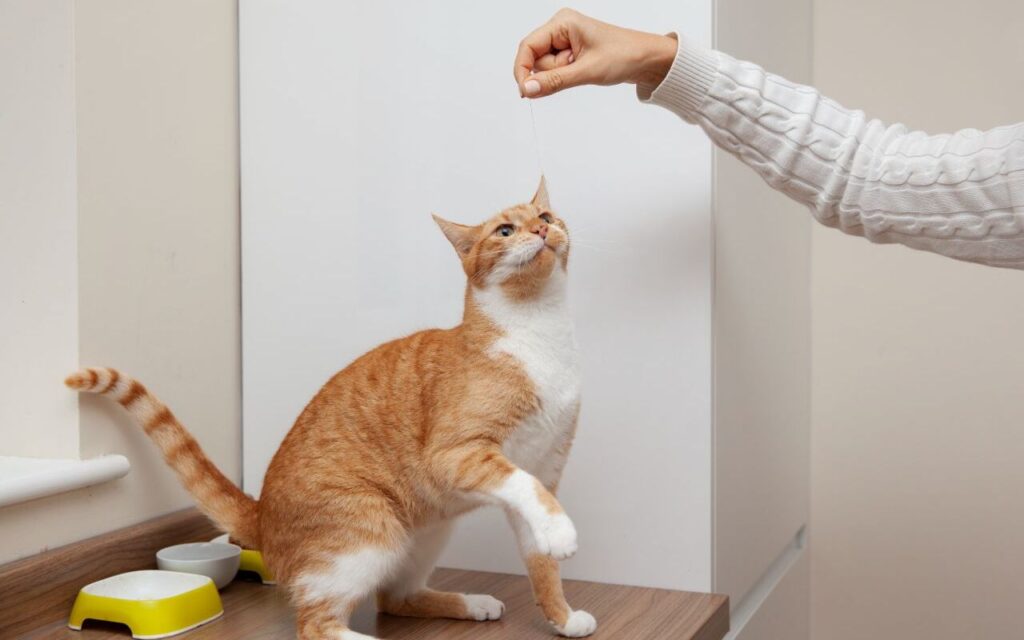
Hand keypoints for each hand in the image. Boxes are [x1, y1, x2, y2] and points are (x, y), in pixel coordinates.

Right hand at [514, 9, 677, 98]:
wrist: (648, 60)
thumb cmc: (624, 56)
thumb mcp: (587, 71)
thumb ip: (554, 81)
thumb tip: (527, 90)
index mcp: (563, 22)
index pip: (528, 46)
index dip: (523, 70)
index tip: (525, 92)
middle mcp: (561, 28)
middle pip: (536, 59)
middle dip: (552, 72)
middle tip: (577, 70)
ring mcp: (565, 41)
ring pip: (546, 67)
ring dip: (561, 75)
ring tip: (584, 69)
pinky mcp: (571, 53)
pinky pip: (556, 70)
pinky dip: (566, 77)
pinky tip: (582, 72)